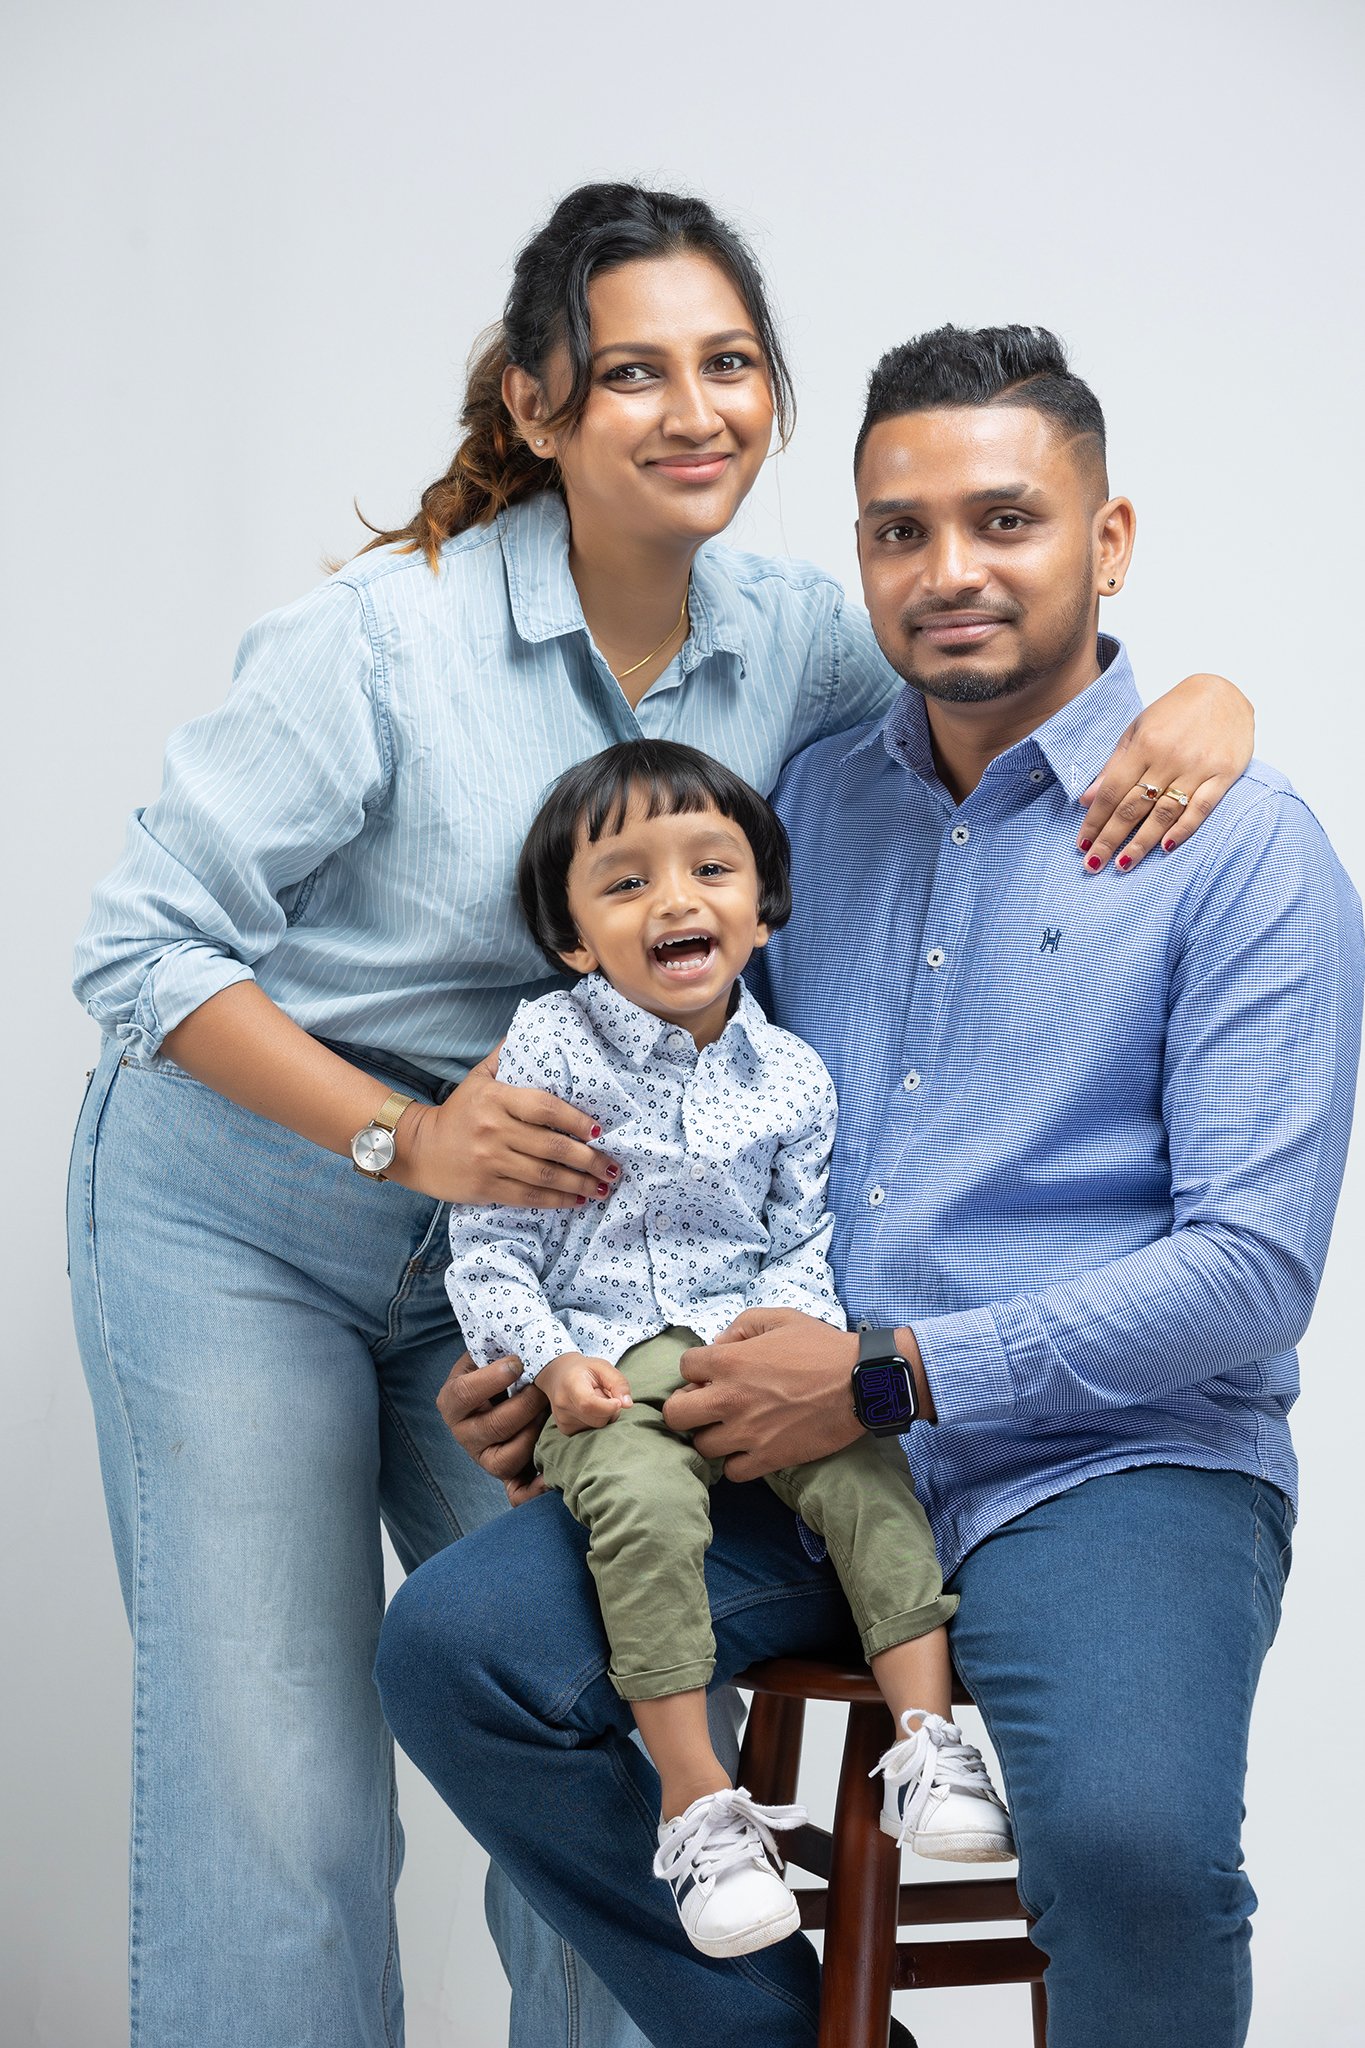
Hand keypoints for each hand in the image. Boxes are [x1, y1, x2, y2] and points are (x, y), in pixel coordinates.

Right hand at [398, 1044, 618, 1206]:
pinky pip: (529, 1197)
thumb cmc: (458, 1111)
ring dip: (580, 1184)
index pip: (545, 1108)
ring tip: (603, 1186)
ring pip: (545, 1175)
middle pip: (552, 1147)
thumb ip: (507, 1056)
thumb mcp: (479, 1078)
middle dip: (589, 1159)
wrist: (418, 1148)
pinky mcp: (486, 1188)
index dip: (577, 1120)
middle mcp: (494, 1130)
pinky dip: (557, 1201)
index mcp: (496, 1099)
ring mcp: (490, 1161)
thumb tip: (535, 1026)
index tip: (600, 1130)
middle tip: (612, 1167)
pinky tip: (578, 1200)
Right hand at [436, 1351, 548, 1505]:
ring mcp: (483, 1457)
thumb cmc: (503, 1370)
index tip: (518, 1363)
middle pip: (493, 1426)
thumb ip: (495, 1349)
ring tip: (551, 1415)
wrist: (507, 1394)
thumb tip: (516, 1347)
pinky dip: (533, 1490)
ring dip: (535, 1434)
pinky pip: (516, 1492)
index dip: (492, 1379)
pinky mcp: (505, 1475)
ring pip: (507, 1457)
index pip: (463, 1394)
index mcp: (452, 1402)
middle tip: (546, 1389)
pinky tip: (550, 1477)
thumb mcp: (491, 1354)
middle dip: (526, 1405)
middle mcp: (464, 1434)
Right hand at [538, 1352, 632, 1434]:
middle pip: (598, 1419)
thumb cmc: (585, 1370)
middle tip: (603, 1394)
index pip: (588, 1404)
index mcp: (571, 1384)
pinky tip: (588, 1410)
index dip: (608, 1407)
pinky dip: (595, 1421)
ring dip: (603, 1416)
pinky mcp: (565, 1430)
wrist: (559, 1376)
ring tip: (595, 1401)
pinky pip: (591, 1432)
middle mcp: (562, 1404)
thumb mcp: (603, 1367)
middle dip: (609, 1410)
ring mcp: (562, 1419)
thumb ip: (618, 1383)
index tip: (618, 1402)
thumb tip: (627, 1404)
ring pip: (597, 1427)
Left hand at [662, 1308, 862, 1480]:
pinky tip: (750, 1449)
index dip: (697, 1369)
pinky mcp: (768, 1458)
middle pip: (676, 1414)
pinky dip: (737, 1463)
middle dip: (686, 1407)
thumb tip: (720, 1343)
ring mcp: (747, 1433)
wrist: (861, 1384)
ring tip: (732, 1428)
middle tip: (707, 1405)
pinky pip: (732, 1472)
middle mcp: (729, 1399)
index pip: (684, 1367)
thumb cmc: (822, 1347)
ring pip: (702, 1447)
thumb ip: (742, 1326)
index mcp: (729, 1362)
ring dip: (713, 1436)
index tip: (713, 1374)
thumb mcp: (780, 1318)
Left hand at [1077, 673, 1253, 873]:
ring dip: (1141, 843)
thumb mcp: (1138, 729)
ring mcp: (1198, 767)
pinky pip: (1201, 808)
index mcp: (1144, 745)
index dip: (1095, 819)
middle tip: (1093, 864)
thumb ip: (1114, 765)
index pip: (1112, 791)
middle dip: (1111, 839)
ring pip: (1164, 813)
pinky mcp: (1224, 774)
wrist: (1225, 692)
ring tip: (1122, 864)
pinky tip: (1165, 847)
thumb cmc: (1175, 712)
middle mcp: (1169, 757)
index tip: (1082, 843)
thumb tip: (1087, 799)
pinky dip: (1183, 829)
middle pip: (1134, 807)